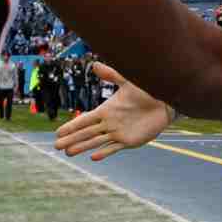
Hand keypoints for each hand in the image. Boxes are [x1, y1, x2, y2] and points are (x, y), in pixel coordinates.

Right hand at [53, 63, 172, 160]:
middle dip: (71, 139)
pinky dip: (104, 152)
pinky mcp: (129, 141)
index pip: (84, 120)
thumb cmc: (146, 89)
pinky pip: (114, 148)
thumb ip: (111, 74)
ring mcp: (118, 133)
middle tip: (56, 146)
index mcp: (106, 110)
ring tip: (69, 153)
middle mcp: (109, 123)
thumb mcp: (127, 80)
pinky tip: (93, 157)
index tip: (58, 132)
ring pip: (96, 142)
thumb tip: (94, 64)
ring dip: (82, 147)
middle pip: (86, 133)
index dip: (71, 126)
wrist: (164, 102)